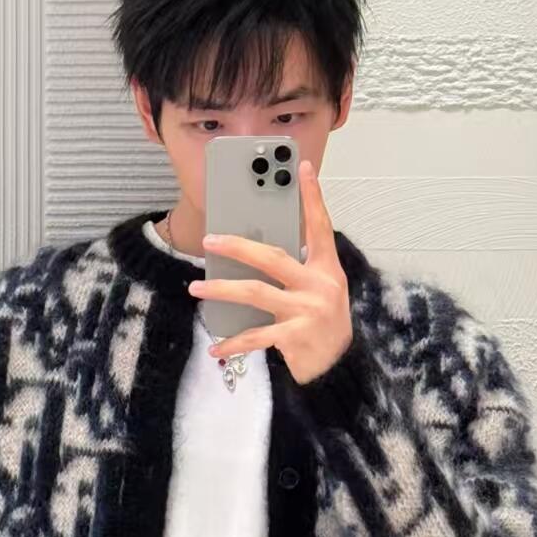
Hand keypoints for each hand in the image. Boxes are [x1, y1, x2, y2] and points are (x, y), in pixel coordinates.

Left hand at [186, 159, 352, 386]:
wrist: (340, 368)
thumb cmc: (322, 324)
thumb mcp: (319, 291)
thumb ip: (295, 271)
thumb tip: (253, 252)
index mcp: (326, 269)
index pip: (319, 226)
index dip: (312, 197)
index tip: (302, 168)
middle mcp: (319, 285)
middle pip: (273, 258)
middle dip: (238, 246)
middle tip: (210, 240)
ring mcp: (307, 311)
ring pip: (256, 293)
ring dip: (221, 290)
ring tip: (196, 289)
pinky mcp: (295, 337)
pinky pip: (255, 337)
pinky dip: (232, 343)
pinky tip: (214, 348)